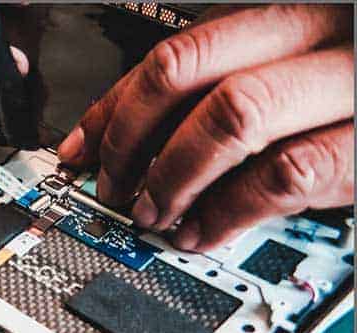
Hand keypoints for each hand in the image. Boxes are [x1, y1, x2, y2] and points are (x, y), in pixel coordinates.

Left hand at [58, 5, 353, 251]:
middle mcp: (309, 35)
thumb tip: (98, 137)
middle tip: (114, 187)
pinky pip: (283, 175)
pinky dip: (227, 212)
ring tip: (154, 214)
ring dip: (175, 177)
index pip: (170, 55)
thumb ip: (187, 101)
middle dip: (132, 139)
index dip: (113, 110)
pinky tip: (203, 231)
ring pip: (233, 115)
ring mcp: (342, 84)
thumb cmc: (325, 103)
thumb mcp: (258, 83)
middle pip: (186, 70)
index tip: (82, 153)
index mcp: (273, 19)